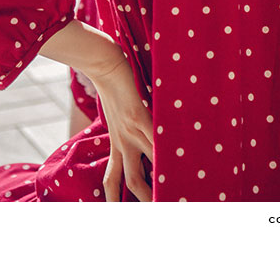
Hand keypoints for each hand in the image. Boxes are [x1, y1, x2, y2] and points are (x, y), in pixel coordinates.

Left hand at [88, 39, 154, 203]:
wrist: (104, 64)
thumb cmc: (113, 86)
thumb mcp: (116, 114)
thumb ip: (128, 128)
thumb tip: (145, 133)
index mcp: (116, 143)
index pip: (113, 180)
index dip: (114, 200)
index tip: (119, 214)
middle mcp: (122, 142)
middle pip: (131, 181)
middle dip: (142, 201)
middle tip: (153, 211)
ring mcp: (130, 131)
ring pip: (140, 169)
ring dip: (153, 186)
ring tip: (166, 198)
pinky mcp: (139, 116)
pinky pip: (153, 140)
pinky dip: (163, 153)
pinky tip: (174, 163)